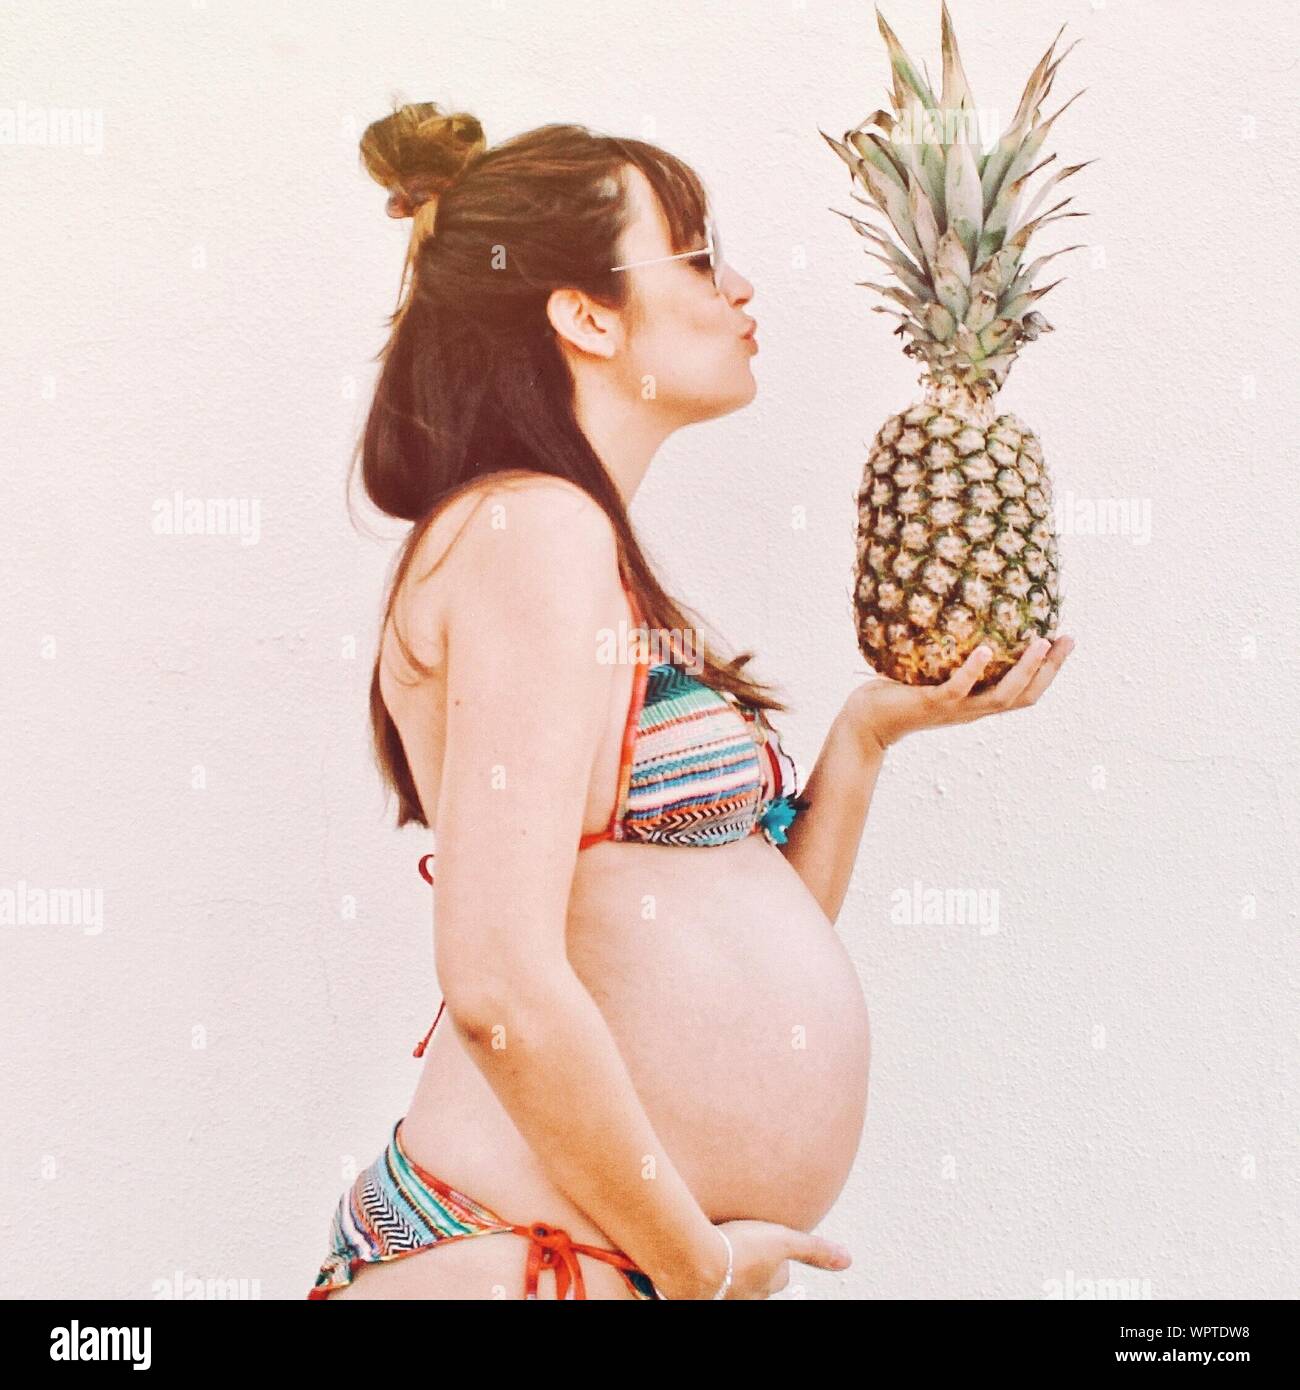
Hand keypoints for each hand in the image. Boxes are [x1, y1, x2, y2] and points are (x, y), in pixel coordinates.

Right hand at [661, 1219, 851, 1298]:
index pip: (781, 1275)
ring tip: (724, 1252)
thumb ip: (815, 1250)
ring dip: (729, 1267)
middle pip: (756, 1282)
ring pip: (731, 1281)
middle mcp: (746, 1293)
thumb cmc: (740, 1250)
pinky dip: (704, 1265)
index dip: (779, 1260)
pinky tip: (700, 1253)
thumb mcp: (784, 1240)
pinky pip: (705, 1277)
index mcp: (767, 1282)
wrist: (694, 1260)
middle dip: (754, 1266)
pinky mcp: (697, 1287)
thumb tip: (847, 1259)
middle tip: (748, 1249)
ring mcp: (722, 1292)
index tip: (774, 1247)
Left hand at [847, 635, 1075, 753]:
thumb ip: (949, 651)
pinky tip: (984, 650)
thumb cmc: (897, 692)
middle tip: (1067, 639)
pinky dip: (973, 671)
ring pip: (1001, 696)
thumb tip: (960, 610)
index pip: (1025, 692)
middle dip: (1050, 669)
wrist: (866, 722)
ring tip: (1041, 643)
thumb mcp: (931, 670)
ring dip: (1025, 670)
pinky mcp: (931, 705)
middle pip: (1024, 696)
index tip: (1066, 642)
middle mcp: (972, 710)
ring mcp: (954, 710)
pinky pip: (958, 689)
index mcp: (977, 703)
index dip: (1049, 671)